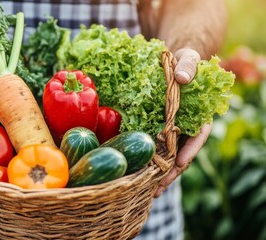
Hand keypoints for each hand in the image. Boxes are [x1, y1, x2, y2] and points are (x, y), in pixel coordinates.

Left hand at [155, 48, 211, 196]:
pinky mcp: (156, 129)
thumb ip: (189, 65)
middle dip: (171, 171)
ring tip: (146, 190)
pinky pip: (153, 146)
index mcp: (199, 113)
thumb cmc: (183, 60)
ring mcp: (171, 130)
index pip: (199, 135)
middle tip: (158, 187)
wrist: (170, 62)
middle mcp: (186, 126)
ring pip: (167, 155)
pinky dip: (147, 160)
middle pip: (181, 152)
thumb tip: (183, 78)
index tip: (180, 162)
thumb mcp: (188, 58)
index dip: (191, 150)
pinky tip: (135, 172)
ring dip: (158, 173)